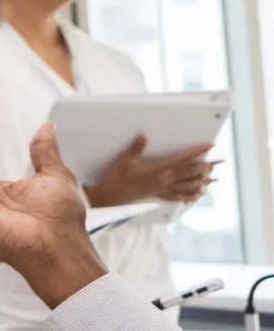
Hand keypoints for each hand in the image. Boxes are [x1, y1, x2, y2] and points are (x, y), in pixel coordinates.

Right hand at [84, 135, 215, 206]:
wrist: (110, 196)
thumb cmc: (116, 177)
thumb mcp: (124, 160)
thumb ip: (136, 148)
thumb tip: (143, 134)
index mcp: (159, 169)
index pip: (183, 159)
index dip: (197, 152)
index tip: (210, 146)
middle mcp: (164, 180)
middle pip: (190, 172)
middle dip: (205, 166)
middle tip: (219, 161)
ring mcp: (163, 189)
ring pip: (188, 184)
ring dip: (202, 180)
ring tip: (213, 176)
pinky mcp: (159, 195)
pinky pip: (179, 196)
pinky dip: (190, 195)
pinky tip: (199, 194)